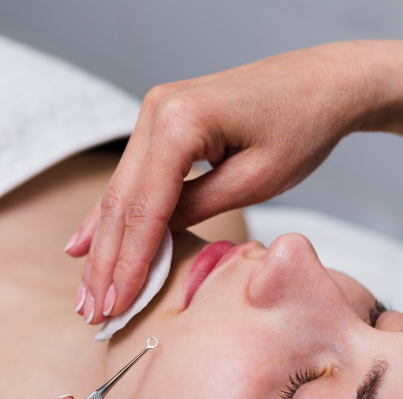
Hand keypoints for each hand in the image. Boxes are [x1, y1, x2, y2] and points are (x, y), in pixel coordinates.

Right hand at [69, 42, 375, 322]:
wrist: (322, 81)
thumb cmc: (302, 127)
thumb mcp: (255, 179)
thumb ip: (196, 209)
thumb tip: (152, 244)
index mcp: (182, 120)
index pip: (146, 208)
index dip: (130, 263)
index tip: (117, 305)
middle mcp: (157, 110)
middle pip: (122, 203)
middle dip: (106, 264)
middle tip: (94, 313)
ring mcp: (153, 113)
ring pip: (119, 194)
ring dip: (102, 248)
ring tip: (86, 295)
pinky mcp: (158, 123)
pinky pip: (130, 179)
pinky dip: (110, 218)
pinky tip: (80, 248)